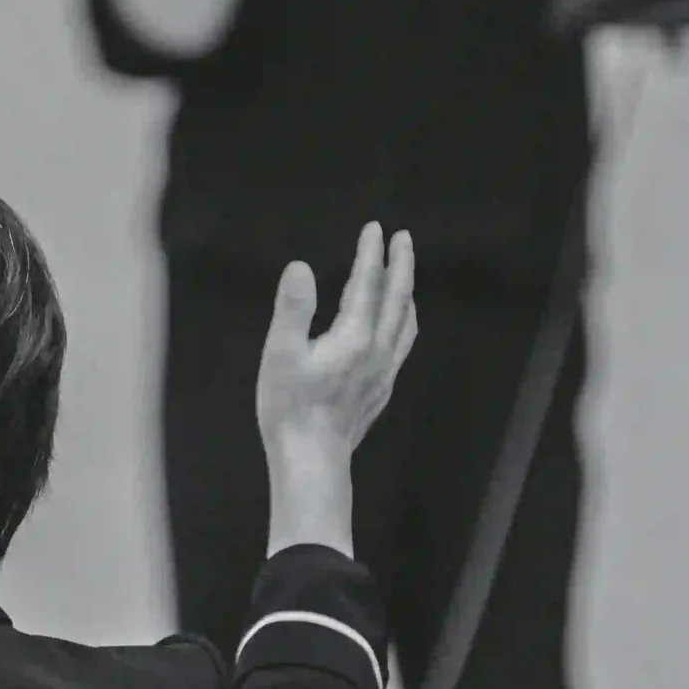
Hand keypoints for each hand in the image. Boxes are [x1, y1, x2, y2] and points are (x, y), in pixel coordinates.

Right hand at [255, 223, 417, 463]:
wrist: (312, 460)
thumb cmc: (291, 408)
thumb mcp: (281, 355)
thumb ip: (293, 309)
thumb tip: (300, 267)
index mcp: (355, 336)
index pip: (368, 284)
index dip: (371, 253)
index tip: (375, 228)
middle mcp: (378, 350)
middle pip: (397, 299)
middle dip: (401, 265)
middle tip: (402, 239)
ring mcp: (384, 372)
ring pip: (406, 323)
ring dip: (407, 293)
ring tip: (404, 277)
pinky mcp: (381, 391)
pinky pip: (402, 346)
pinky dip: (404, 323)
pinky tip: (396, 328)